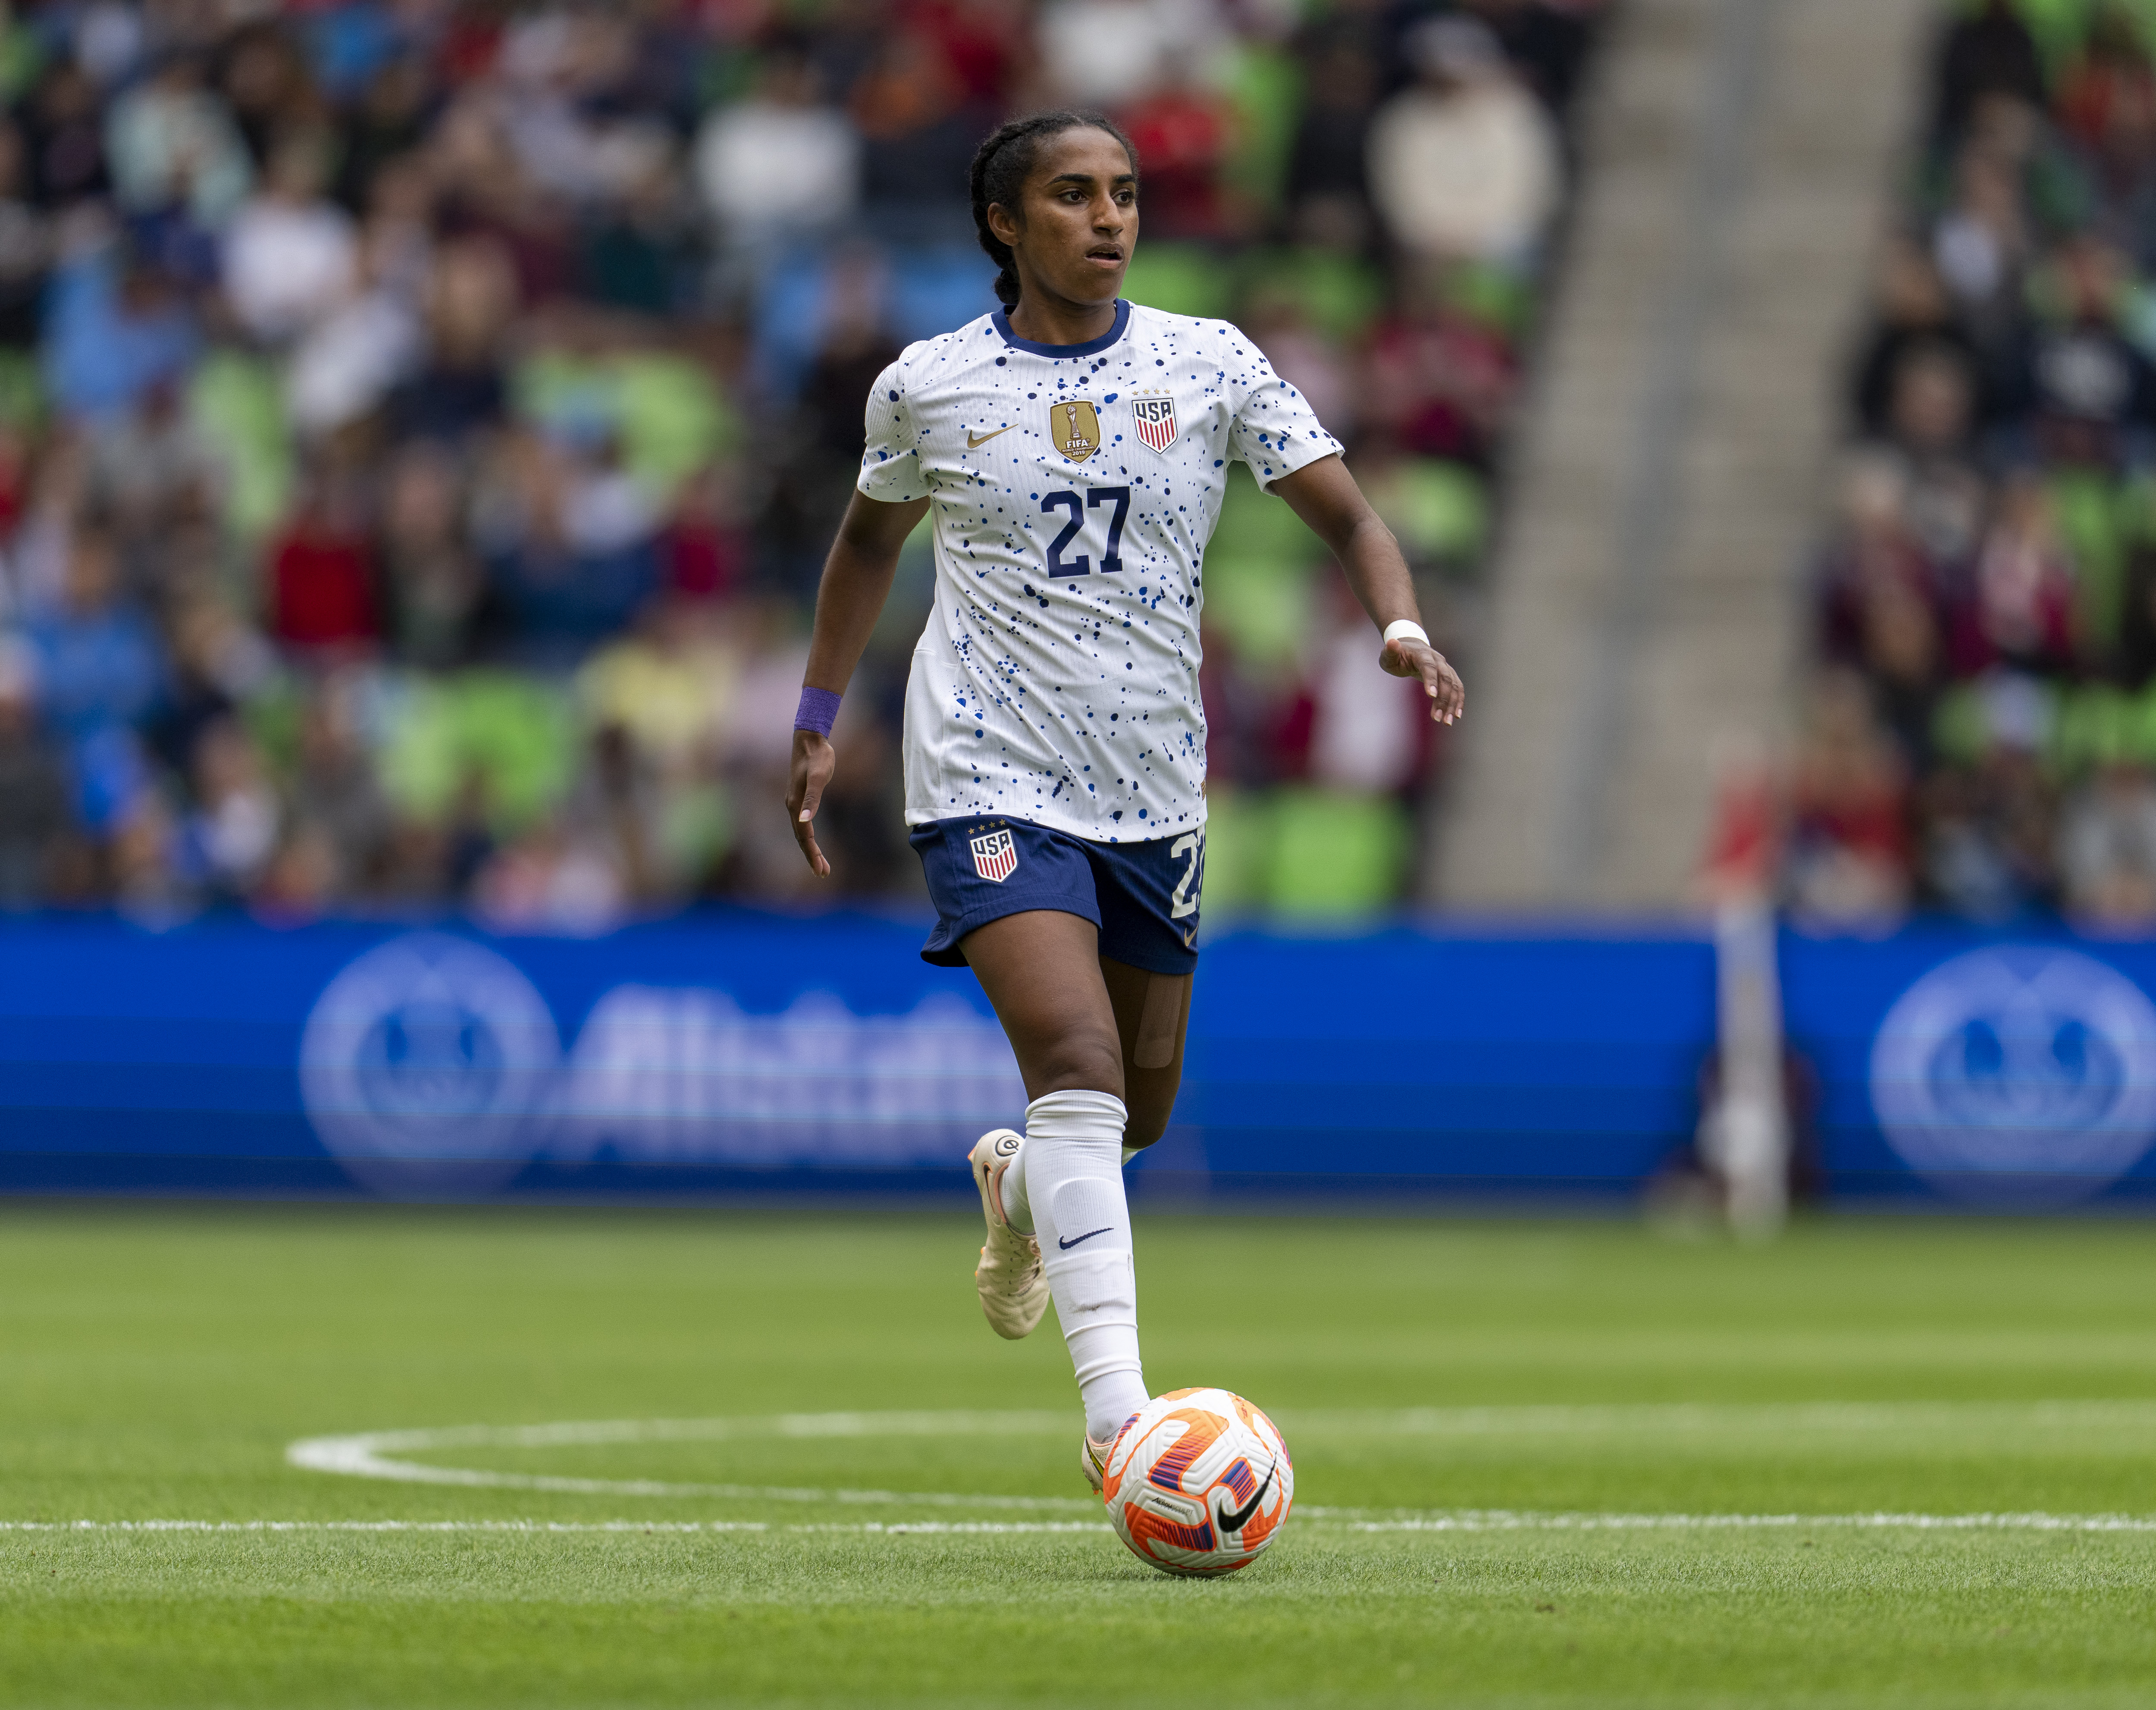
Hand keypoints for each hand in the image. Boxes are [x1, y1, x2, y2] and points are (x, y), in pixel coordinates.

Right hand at [786, 730, 834, 876]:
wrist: (810, 739)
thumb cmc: (817, 757)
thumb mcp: (818, 777)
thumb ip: (813, 799)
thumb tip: (806, 821)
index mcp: (796, 805)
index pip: (805, 837)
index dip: (813, 855)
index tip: (821, 870)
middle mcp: (792, 806)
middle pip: (801, 838)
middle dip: (811, 857)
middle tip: (823, 873)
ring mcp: (794, 802)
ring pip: (801, 832)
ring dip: (810, 849)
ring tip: (821, 863)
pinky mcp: (799, 797)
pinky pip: (803, 823)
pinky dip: (808, 836)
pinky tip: (813, 839)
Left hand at [1381, 636, 1464, 724]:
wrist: (1412, 647)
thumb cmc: (1397, 655)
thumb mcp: (1388, 654)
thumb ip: (1390, 651)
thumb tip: (1392, 642)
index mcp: (1422, 654)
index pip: (1428, 667)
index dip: (1431, 680)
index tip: (1431, 696)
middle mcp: (1438, 660)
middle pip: (1444, 678)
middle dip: (1443, 699)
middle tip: (1437, 718)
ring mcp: (1446, 667)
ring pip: (1454, 685)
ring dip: (1452, 704)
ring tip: (1447, 722)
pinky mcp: (1450, 675)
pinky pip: (1458, 688)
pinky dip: (1459, 701)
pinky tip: (1457, 715)